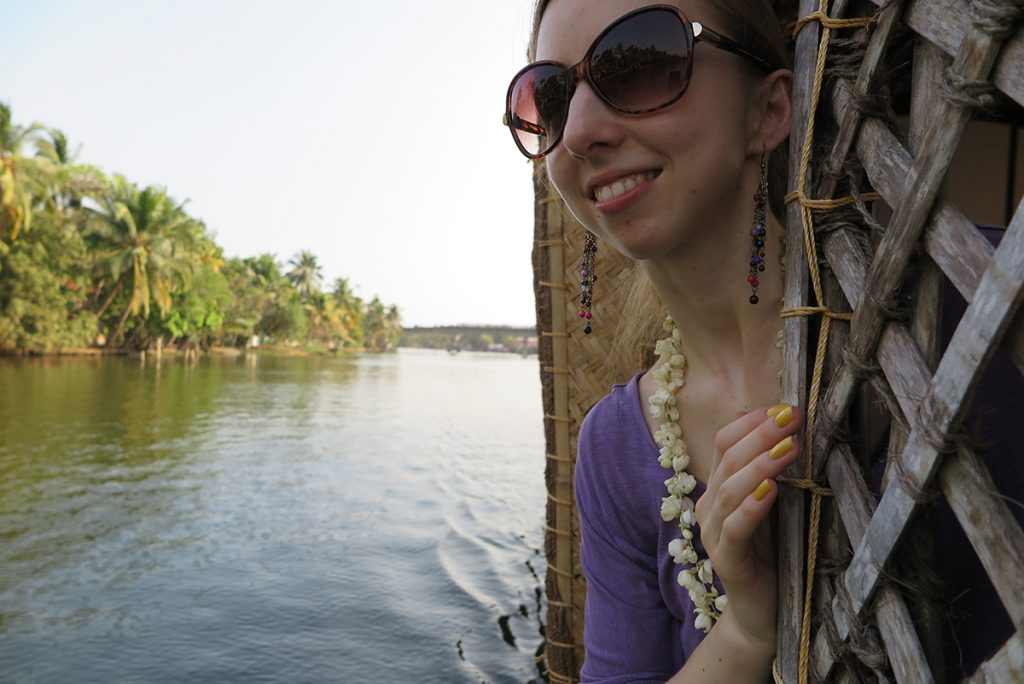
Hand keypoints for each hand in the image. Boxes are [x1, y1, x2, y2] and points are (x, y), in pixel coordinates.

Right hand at [694, 403, 802, 648]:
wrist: (762, 615)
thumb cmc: (773, 558)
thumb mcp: (775, 509)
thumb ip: (775, 477)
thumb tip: (797, 434)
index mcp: (719, 489)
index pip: (723, 443)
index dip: (751, 423)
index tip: (785, 407)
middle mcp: (709, 507)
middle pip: (728, 459)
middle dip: (761, 435)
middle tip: (792, 417)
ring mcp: (713, 534)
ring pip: (730, 490)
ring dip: (760, 464)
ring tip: (790, 447)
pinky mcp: (726, 561)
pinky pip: (734, 528)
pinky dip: (752, 507)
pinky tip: (771, 491)